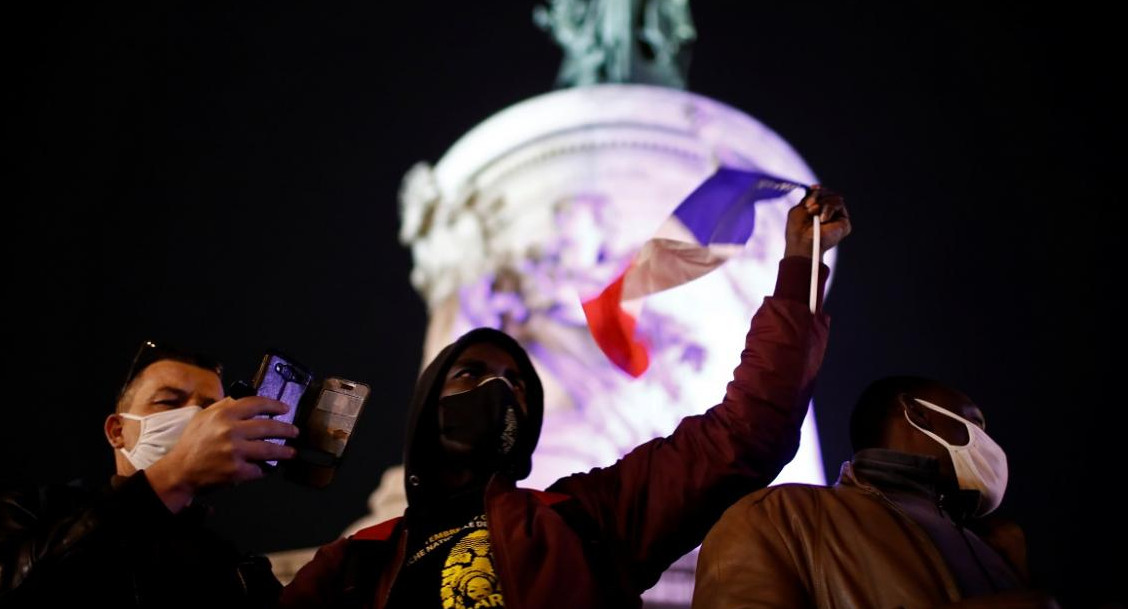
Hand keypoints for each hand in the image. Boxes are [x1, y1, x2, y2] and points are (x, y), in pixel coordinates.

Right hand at [143, 395, 298, 511]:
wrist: (180, 470)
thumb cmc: (193, 442)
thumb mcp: (204, 416)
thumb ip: (224, 406)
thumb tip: (243, 398)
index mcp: (224, 415)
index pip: (256, 404)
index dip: (274, 405)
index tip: (285, 408)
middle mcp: (231, 431)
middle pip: (268, 426)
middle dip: (286, 429)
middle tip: (294, 431)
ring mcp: (235, 451)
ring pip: (269, 449)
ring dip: (284, 451)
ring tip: (291, 451)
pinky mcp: (236, 471)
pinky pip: (259, 469)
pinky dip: (266, 469)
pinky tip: (271, 467)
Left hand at [783, 185, 850, 258]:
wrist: (803, 242)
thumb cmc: (797, 230)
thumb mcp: (799, 209)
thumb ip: (808, 198)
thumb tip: (817, 187)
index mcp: (815, 212)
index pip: (821, 195)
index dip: (818, 190)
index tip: (813, 188)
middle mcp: (827, 214)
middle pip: (828, 193)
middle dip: (817, 195)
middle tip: (809, 206)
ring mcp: (836, 218)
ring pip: (834, 197)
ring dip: (822, 203)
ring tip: (814, 214)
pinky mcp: (844, 222)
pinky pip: (839, 204)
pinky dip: (829, 209)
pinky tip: (822, 219)